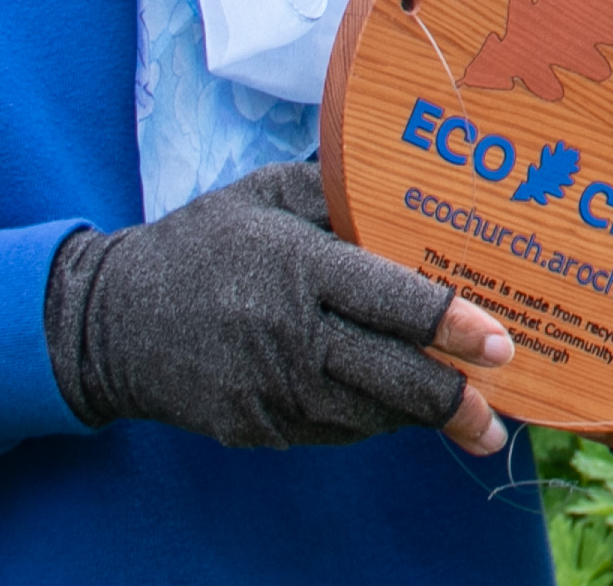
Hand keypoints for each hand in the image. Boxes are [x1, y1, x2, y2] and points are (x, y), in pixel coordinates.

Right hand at [44, 160, 511, 453]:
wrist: (110, 322)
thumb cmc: (204, 243)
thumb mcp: (267, 194)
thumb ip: (340, 191)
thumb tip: (416, 183)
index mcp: (300, 268)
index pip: (391, 302)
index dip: (452, 324)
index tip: (502, 343)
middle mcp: (290, 336)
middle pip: (391, 378)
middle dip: (453, 401)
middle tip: (498, 415)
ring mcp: (272, 391)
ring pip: (368, 414)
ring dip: (416, 415)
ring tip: (466, 410)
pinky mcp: (257, 428)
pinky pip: (332, 429)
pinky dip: (369, 418)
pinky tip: (394, 403)